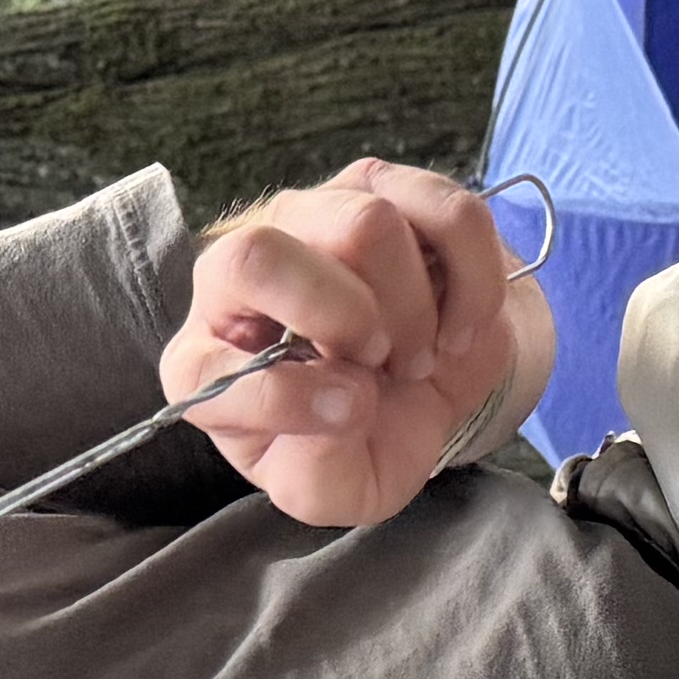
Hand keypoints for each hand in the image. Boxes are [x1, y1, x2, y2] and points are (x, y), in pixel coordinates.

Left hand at [165, 158, 553, 530]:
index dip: (285, 397)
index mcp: (204, 361)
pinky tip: (460, 323)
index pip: (206, 364)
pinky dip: (474, 282)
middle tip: (381, 366)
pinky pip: (446, 213)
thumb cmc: (362, 442)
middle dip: (344, 321)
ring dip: (414, 308)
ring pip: (364, 224)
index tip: (352, 415)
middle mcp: (237, 274)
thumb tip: (343, 401)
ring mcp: (310, 216)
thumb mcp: (334, 490)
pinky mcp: (385, 188)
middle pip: (261, 254)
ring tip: (418, 352)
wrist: (428, 395)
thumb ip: (317, 474)